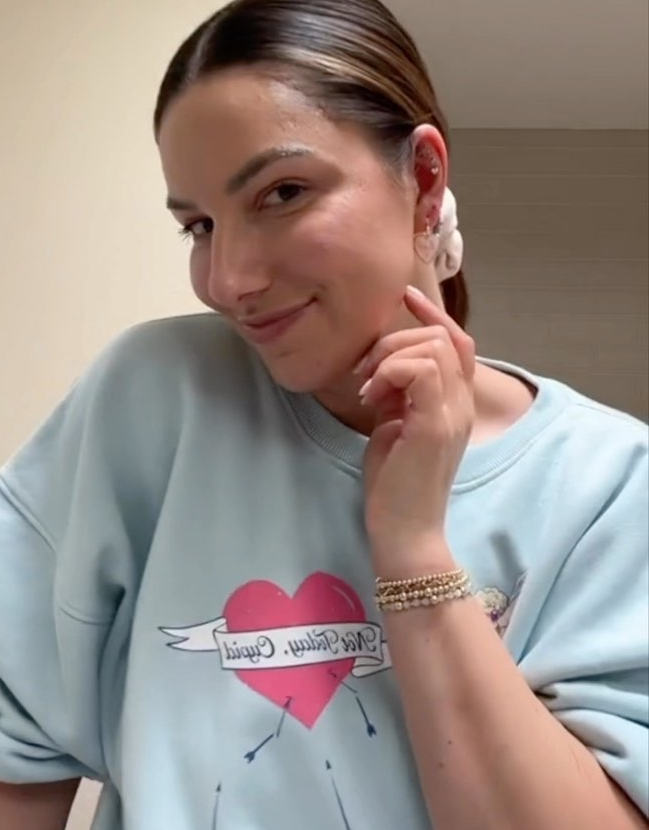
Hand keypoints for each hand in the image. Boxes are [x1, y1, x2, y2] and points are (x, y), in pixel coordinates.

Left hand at [358, 287, 474, 571]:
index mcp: (457, 403)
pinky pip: (420, 369)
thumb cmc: (394, 487)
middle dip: (395, 339)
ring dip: (390, 356)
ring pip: (433, 347)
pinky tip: (373, 396)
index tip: (404, 296)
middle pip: (443, 336)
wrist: (404, 533)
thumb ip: (398, 395)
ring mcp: (454, 414)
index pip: (459, 341)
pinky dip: (391, 371)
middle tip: (366, 373)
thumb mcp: (395, 427)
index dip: (433, 313)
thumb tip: (383, 368)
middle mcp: (463, 404)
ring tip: (369, 389)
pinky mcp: (435, 425)